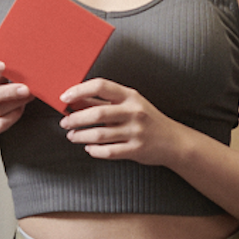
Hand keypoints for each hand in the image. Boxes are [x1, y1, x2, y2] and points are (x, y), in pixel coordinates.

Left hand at [60, 78, 187, 164]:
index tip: (64, 97)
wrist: (174, 142)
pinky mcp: (136, 150)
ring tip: (72, 136)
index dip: (79, 90)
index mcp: (130, 96)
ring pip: (100, 135)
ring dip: (81, 136)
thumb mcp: (130, 104)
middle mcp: (134, 112)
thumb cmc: (148, 120)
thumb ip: (105, 102)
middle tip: (64, 122)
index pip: (101, 86)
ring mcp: (135, 132)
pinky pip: (109, 152)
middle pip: (97, 113)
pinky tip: (89, 148)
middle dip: (75, 119)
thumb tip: (76, 100)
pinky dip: (94, 151)